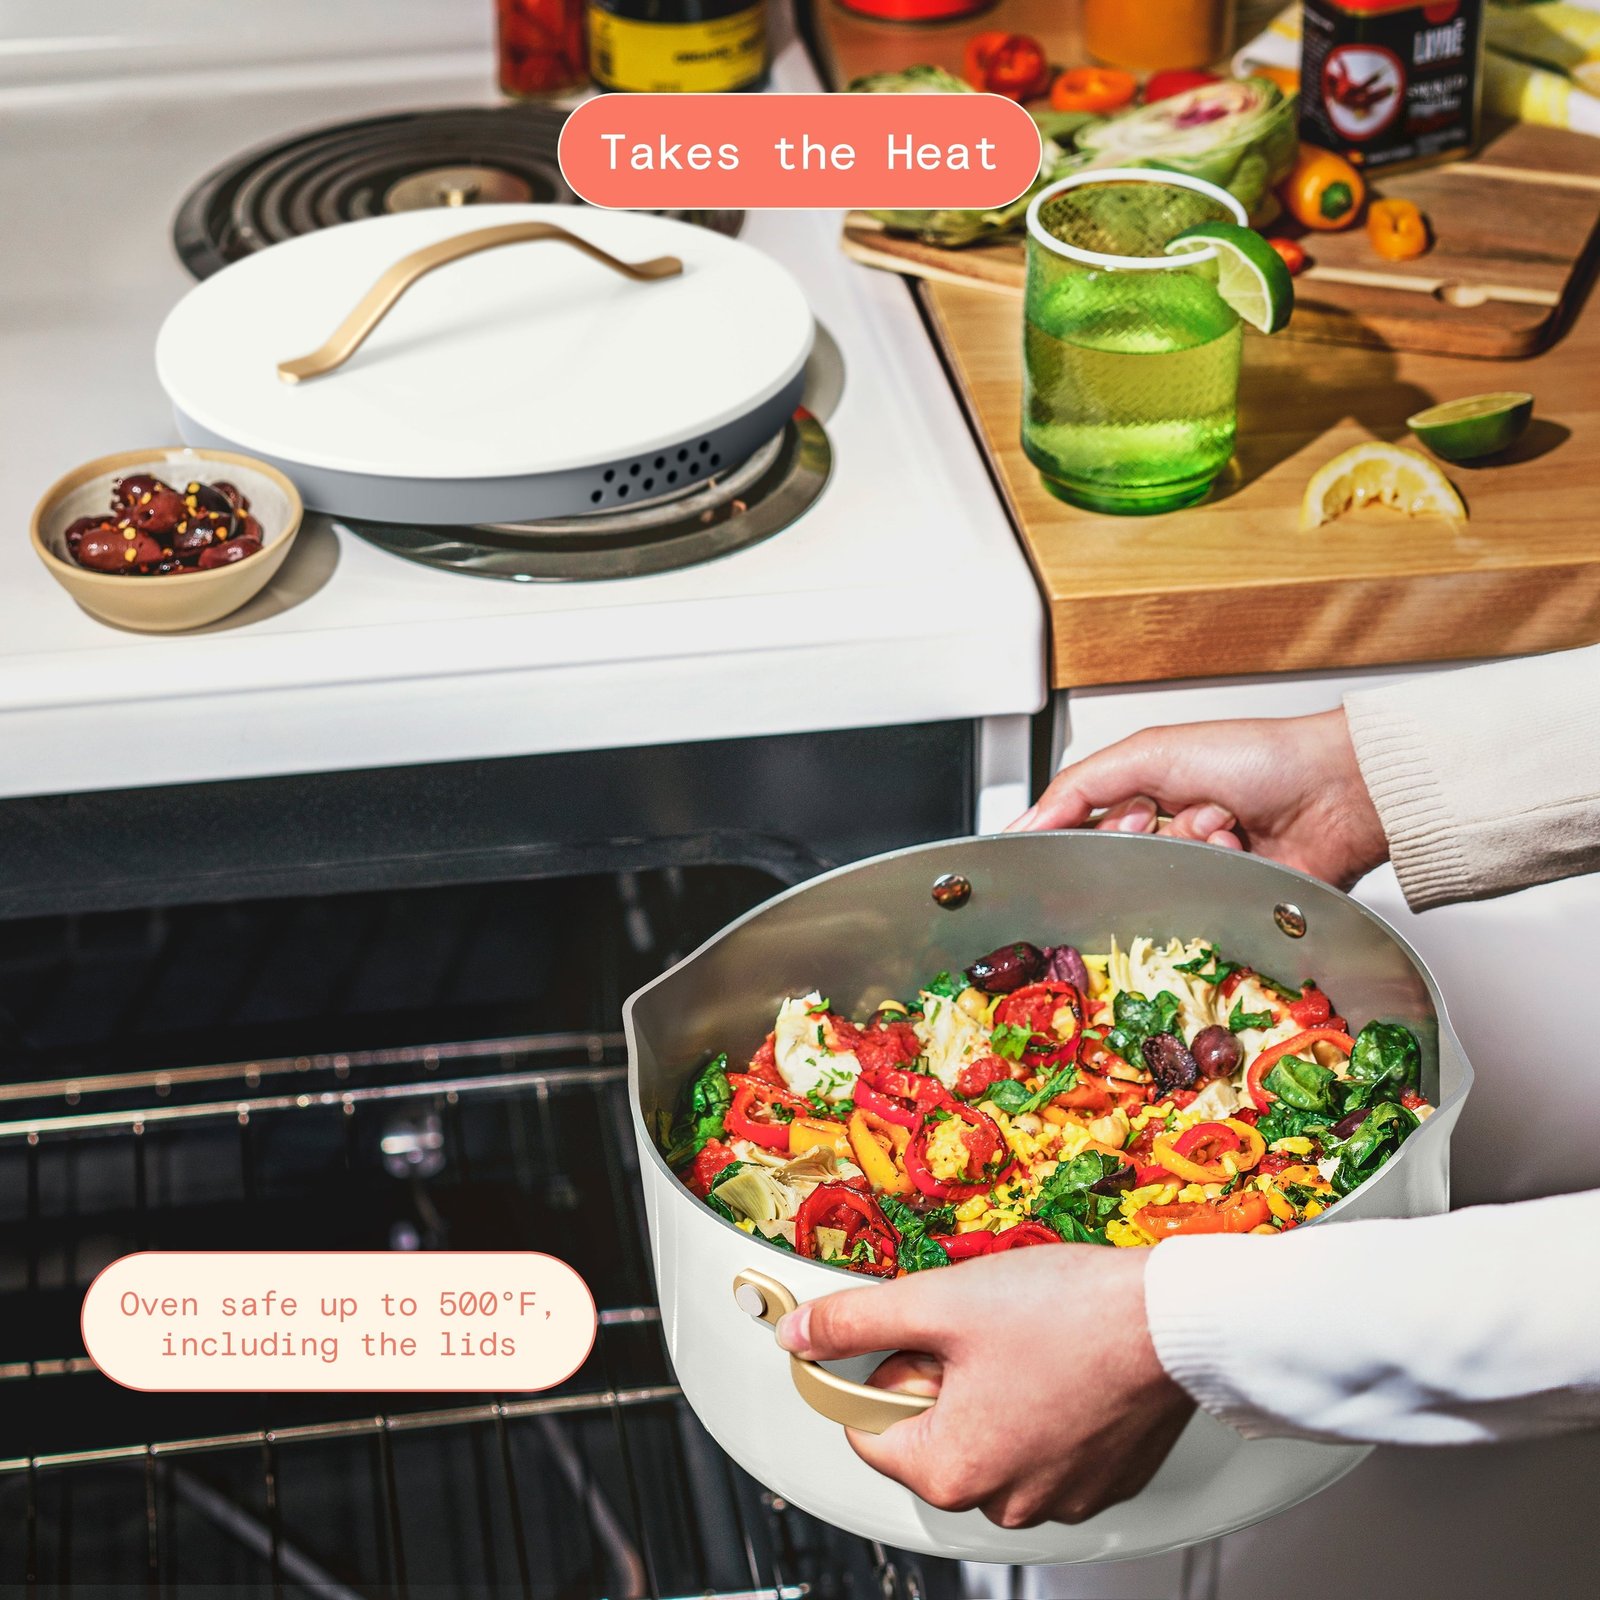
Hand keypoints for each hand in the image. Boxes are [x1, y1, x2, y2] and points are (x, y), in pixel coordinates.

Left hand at [776, 1247, 1193, 1527]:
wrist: (1173, 1319)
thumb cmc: (1070, 1313)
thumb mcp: (941, 1300)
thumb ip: (857, 1320)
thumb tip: (802, 1334)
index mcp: (952, 1471)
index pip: (868, 1428)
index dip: (884, 1367)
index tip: (917, 1332)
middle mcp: (1004, 1501)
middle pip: (929, 1434)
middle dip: (940, 1378)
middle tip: (977, 1329)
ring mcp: (1058, 1496)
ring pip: (987, 1436)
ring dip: (990, 1389)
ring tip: (1024, 1340)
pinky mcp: (1100, 1478)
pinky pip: (1041, 1442)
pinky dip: (1040, 1403)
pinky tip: (1059, 1360)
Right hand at [1010, 708, 1388, 889]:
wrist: (1337, 792)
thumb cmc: (1258, 757)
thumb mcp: (1151, 752)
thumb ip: (1079, 785)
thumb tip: (1024, 822)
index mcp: (1147, 792)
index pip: (1083, 825)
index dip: (1079, 833)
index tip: (1082, 834)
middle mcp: (1172, 835)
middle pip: (1120, 859)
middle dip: (1144, 836)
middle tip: (1168, 815)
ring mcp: (1204, 870)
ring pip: (1161, 883)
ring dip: (1191, 850)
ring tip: (1223, 826)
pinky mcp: (1233, 903)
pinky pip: (1199, 906)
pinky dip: (1219, 873)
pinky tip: (1241, 849)